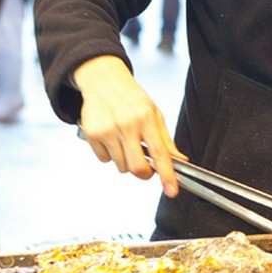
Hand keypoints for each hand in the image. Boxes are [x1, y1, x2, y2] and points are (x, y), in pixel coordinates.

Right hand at [73, 55, 184, 196]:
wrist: (103, 82)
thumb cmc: (131, 98)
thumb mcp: (154, 113)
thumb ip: (166, 140)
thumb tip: (180, 161)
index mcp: (146, 118)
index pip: (160, 153)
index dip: (167, 175)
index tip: (172, 190)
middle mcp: (126, 125)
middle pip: (137, 167)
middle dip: (143, 173)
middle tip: (146, 167)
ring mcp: (107, 130)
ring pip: (120, 166)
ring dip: (126, 161)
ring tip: (125, 141)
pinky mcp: (91, 134)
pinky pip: (104, 159)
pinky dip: (109, 155)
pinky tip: (111, 138)